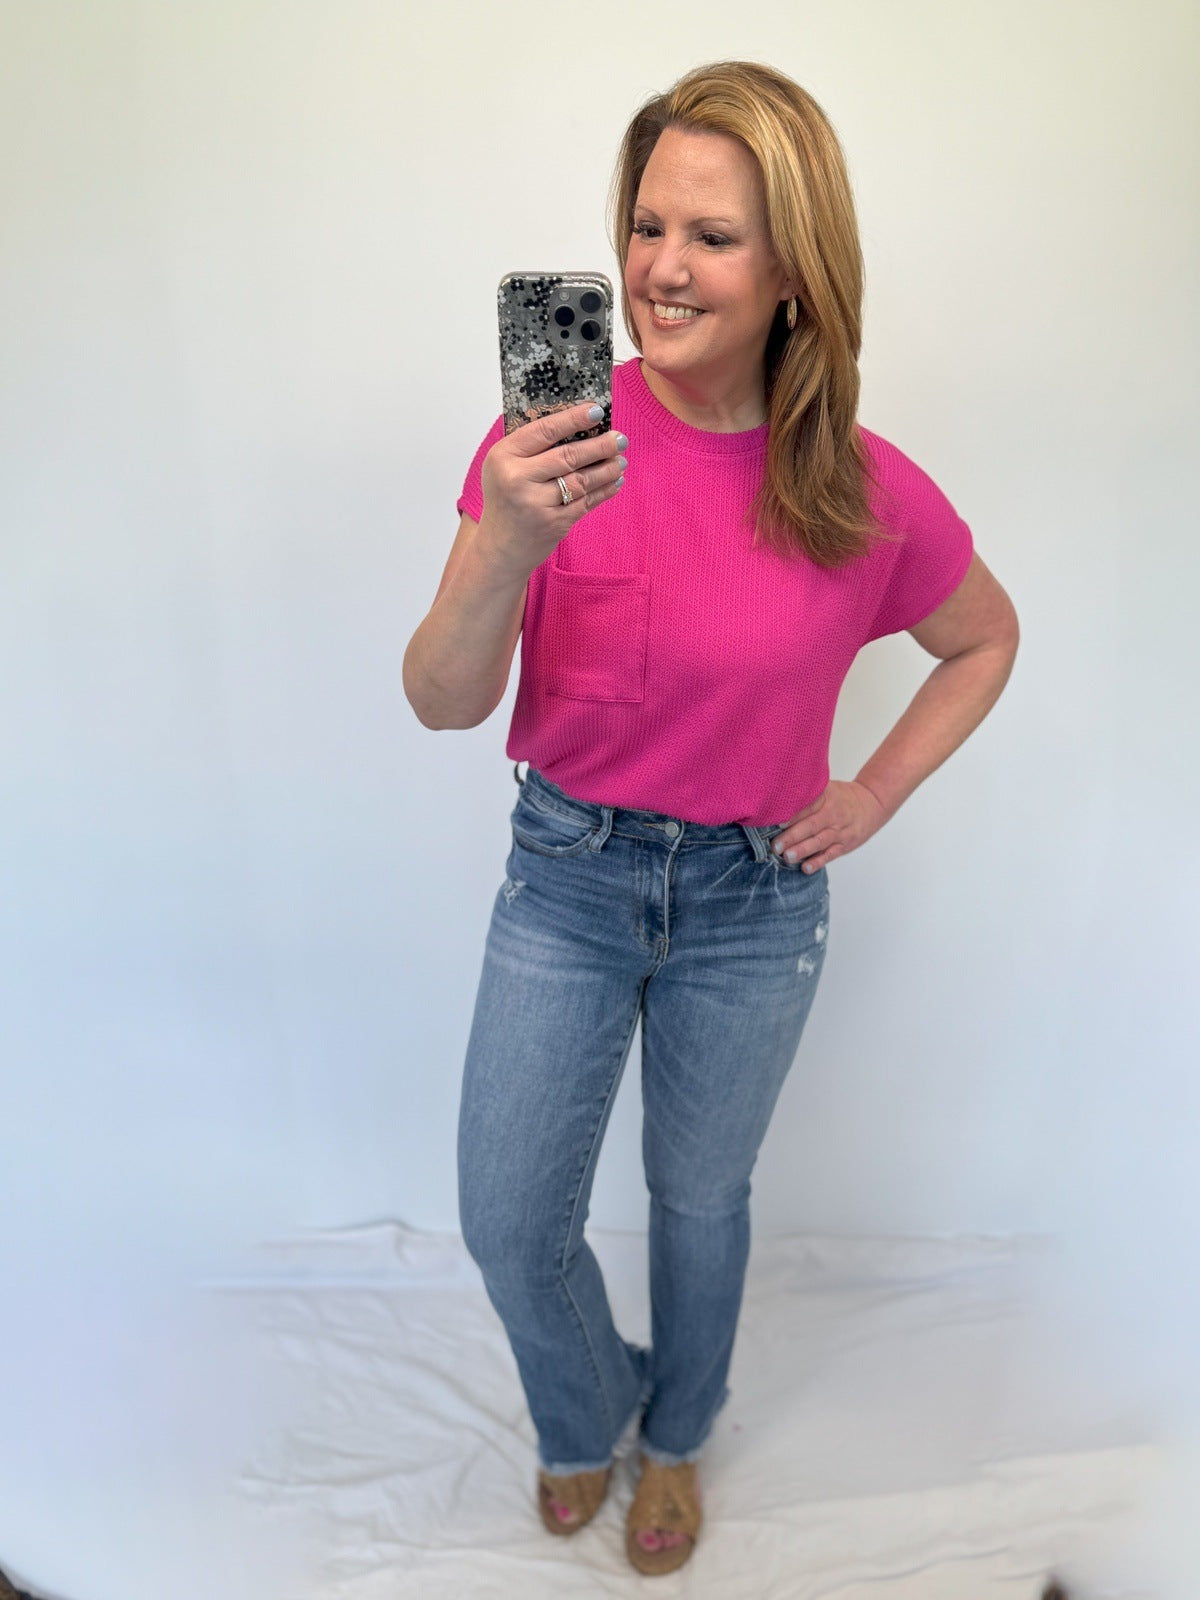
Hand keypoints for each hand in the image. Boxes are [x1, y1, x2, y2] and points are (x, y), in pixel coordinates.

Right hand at [478, 400, 626, 579]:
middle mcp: (517, 479)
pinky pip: (586, 502)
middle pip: (568, 456)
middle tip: (620, 438)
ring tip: (621, 460)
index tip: (597, 411)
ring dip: (606, 468)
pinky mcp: (554, 524)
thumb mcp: (504, 467)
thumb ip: (530, 447)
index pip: (544, 431)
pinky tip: (615, 481)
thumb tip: (576, 422)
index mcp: (503, 457)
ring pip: (581, 480)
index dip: (573, 419)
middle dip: (600, 445)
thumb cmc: (506, 499)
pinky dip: (604, 491)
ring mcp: (536, 504)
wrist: (499, 547)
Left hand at [771, 780, 888, 871]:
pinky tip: (806, 868)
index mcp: (826, 797)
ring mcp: (839, 831)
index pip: (808, 805)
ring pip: (820, 841)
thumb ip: (807, 794)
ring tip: (787, 856)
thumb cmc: (841, 797)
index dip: (793, 814)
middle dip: (792, 836)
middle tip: (775, 845)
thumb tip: (777, 798)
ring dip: (803, 850)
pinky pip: (831, 854)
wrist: (872, 804)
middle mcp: (833, 814)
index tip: (776, 821)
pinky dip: (818, 861)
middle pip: (811, 825)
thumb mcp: (827, 788)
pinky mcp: (844, 845)